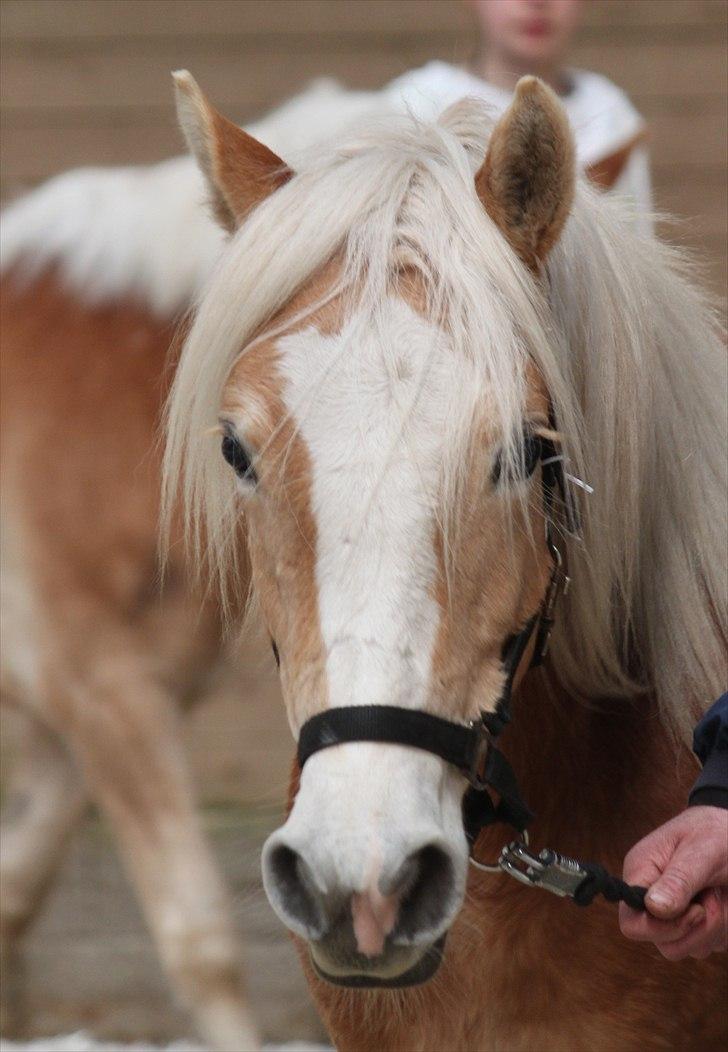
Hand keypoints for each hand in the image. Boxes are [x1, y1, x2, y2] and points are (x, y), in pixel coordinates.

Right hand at [619, 806, 727, 959]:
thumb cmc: (716, 833)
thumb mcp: (701, 851)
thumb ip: (678, 879)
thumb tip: (653, 907)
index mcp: (641, 873)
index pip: (631, 922)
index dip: (660, 928)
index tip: (696, 911)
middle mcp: (650, 898)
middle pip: (663, 943)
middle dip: (697, 929)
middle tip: (714, 897)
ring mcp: (672, 914)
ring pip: (688, 948)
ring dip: (714, 928)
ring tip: (719, 893)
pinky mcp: (693, 924)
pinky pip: (706, 945)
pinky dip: (722, 929)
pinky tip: (723, 900)